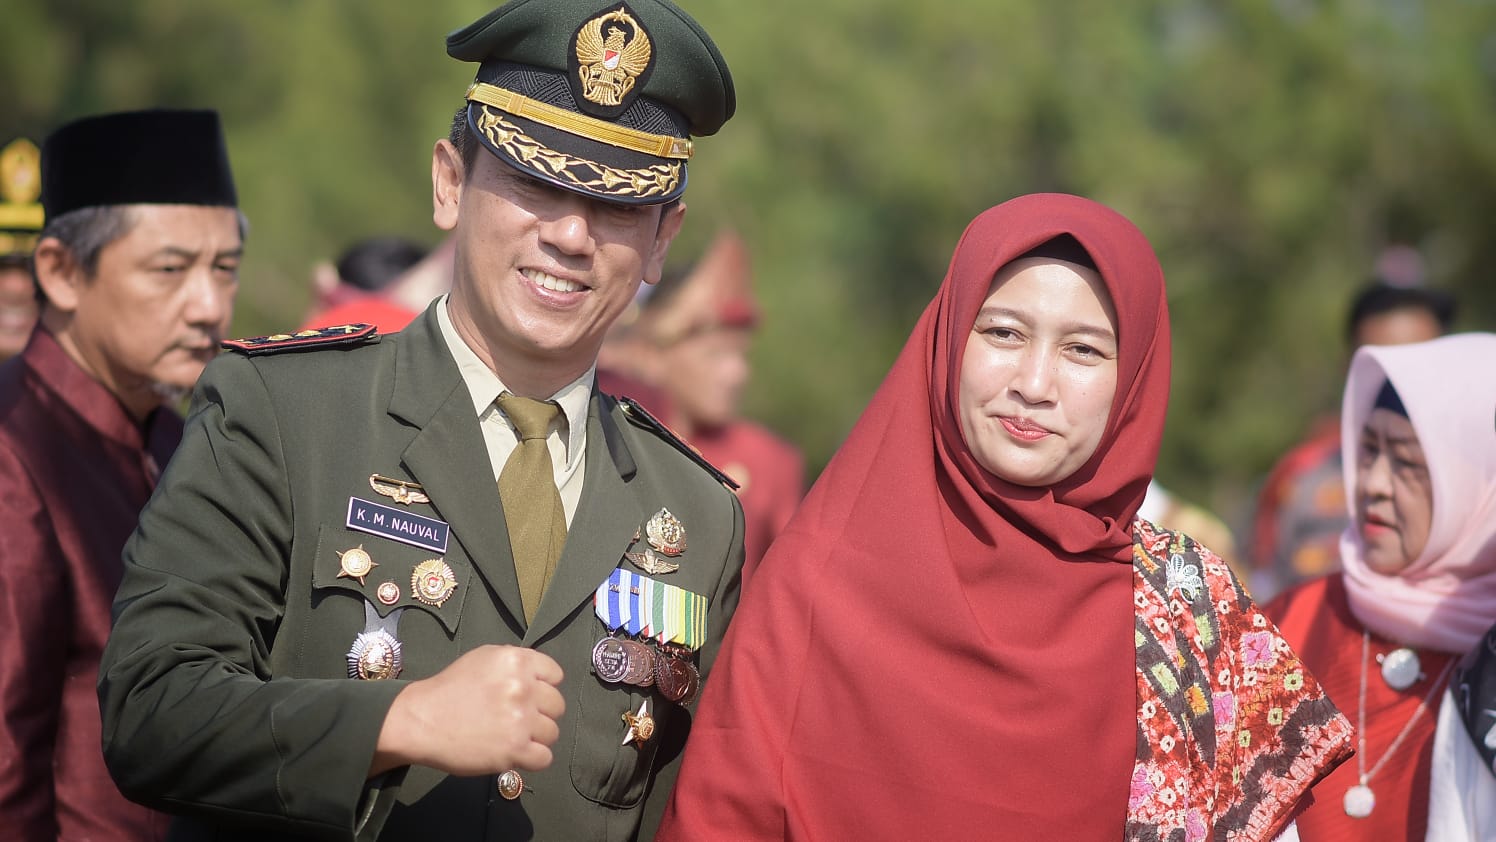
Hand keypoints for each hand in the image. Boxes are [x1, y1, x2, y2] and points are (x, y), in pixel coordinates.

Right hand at [370, 645, 563, 777]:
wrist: (421, 720)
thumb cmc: (450, 688)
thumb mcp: (484, 658)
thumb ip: (515, 664)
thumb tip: (540, 677)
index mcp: (517, 661)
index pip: (556, 675)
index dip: (543, 687)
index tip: (529, 696)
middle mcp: (523, 687)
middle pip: (557, 706)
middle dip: (540, 713)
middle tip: (517, 719)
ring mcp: (520, 719)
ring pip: (552, 733)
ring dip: (535, 737)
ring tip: (513, 736)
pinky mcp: (514, 749)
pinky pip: (545, 758)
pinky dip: (532, 759)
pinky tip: (516, 753)